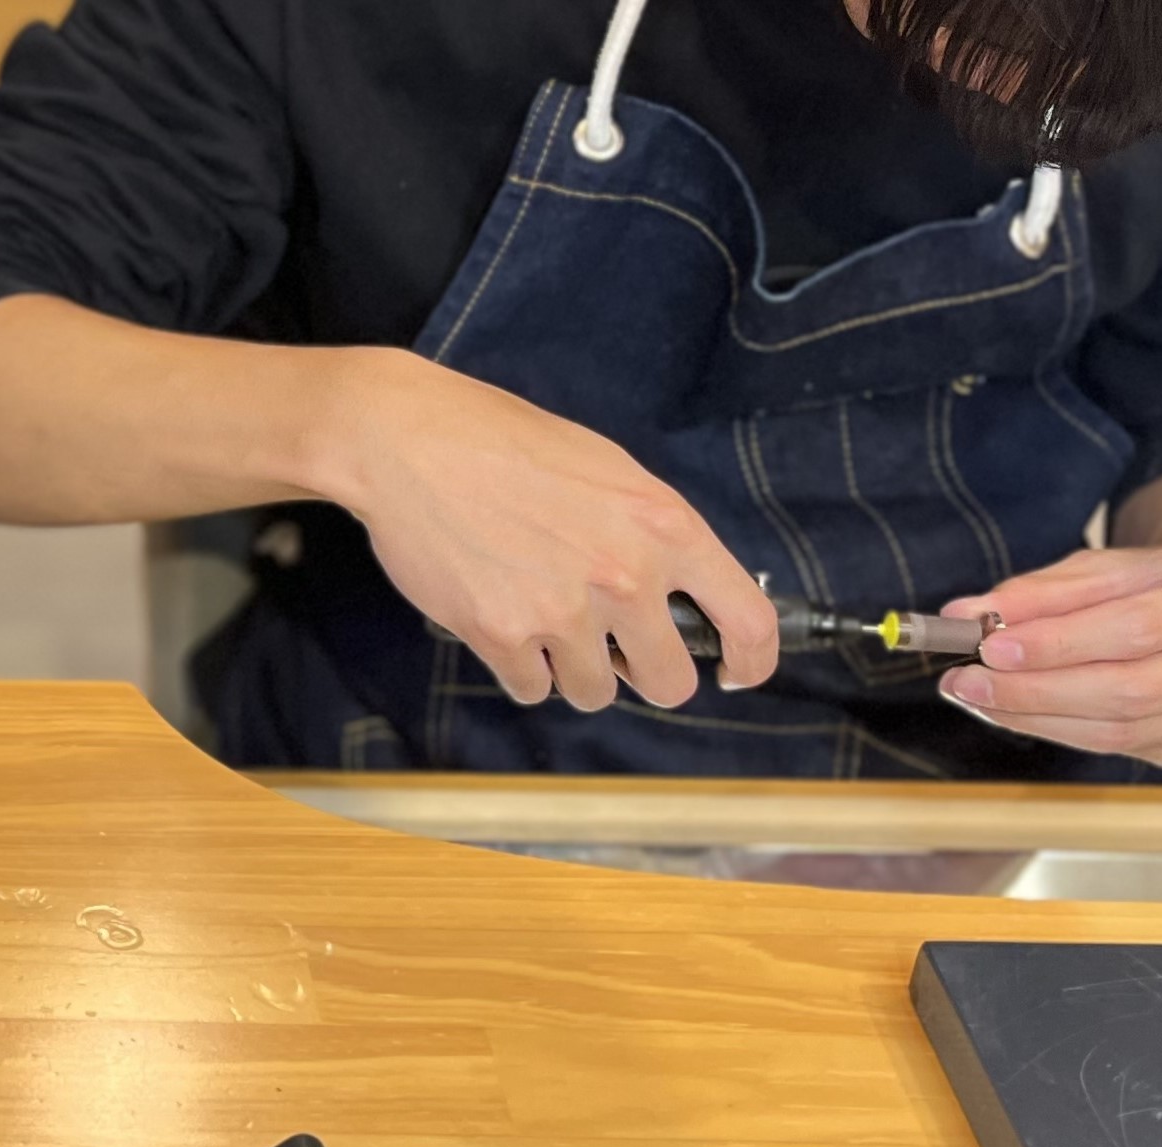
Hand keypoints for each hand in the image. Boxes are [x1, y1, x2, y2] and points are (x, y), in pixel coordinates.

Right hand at [318, 350, 778, 710]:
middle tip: (614, 645)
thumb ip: (657, 536)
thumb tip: (688, 599)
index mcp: (667, 526)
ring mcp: (565, 611)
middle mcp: (627, 575)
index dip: (751, 661)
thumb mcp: (612, 471)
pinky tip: (502, 613)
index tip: (733, 671)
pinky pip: (533, 689)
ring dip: (574, 667)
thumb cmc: (510, 445)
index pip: (749, 620)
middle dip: (645, 673)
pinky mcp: (503, 635)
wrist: (410, 440)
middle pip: (670, 684)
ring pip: (595, 692)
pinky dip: (520, 665)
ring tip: (542, 610)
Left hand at [938, 540, 1161, 769]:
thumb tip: (969, 614)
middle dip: (1037, 690)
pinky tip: (1026, 714)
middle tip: (971, 681)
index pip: (1139, 627)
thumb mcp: (1113, 564)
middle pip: (1130, 690)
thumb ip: (1043, 590)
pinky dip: (1064, 731)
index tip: (992, 645)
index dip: (1061, 643)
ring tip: (982, 697)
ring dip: (1039, 717)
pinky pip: (1125, 747)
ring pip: (1122, 731)